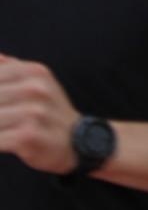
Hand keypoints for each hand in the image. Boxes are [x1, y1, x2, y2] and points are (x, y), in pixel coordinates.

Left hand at [0, 55, 79, 174]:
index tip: (2, 102)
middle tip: (1, 115)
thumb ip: (12, 67)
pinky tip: (2, 142)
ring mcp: (34, 112)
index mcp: (35, 72)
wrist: (77, 142)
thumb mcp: (38, 82)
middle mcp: (36, 88)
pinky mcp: (28, 135)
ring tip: (2, 127)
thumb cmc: (50, 112)